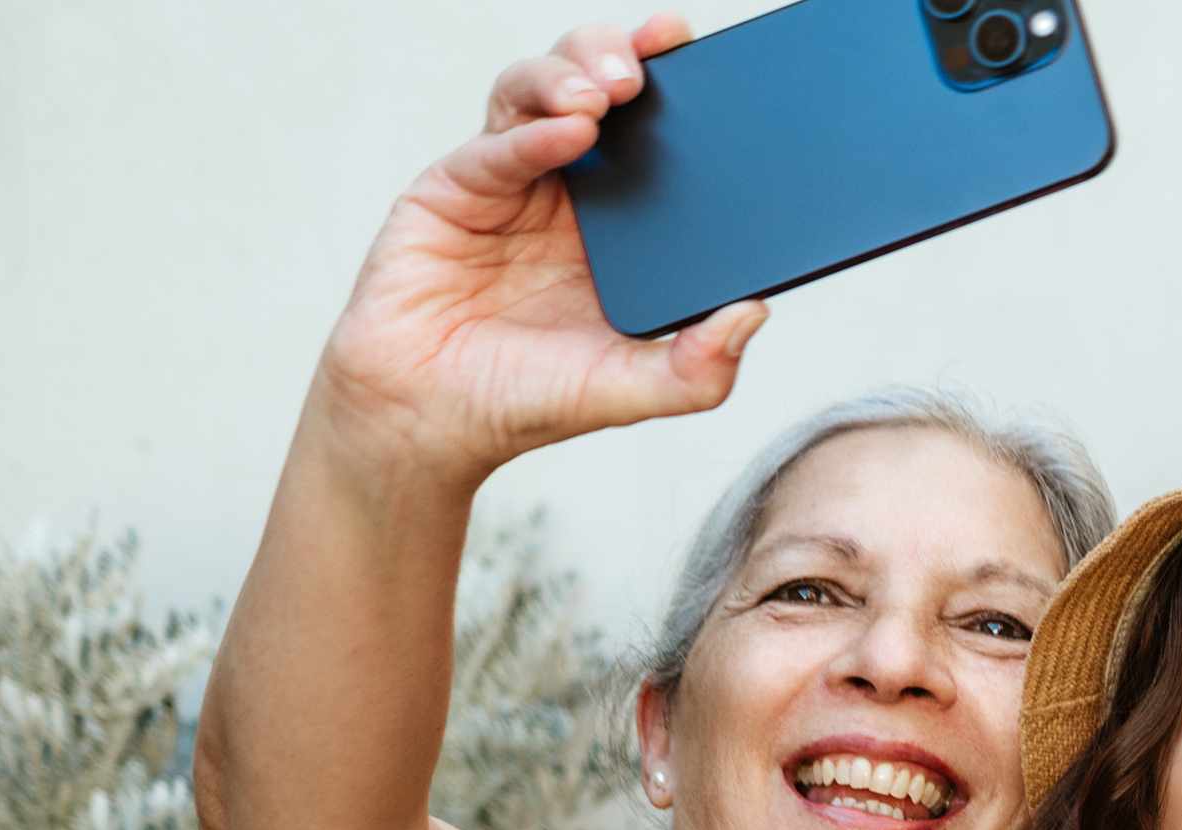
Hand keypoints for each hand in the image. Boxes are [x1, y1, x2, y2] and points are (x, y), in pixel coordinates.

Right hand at [316, 17, 767, 475]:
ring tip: (606, 93)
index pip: (655, 134)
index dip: (681, 90)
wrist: (427, 420)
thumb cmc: (524, 399)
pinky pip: (497, 145)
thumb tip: (755, 315)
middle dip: (622, 57)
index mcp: (620, 223)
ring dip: (573, 75)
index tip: (711, 59)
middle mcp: (567, 190)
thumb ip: (697, 368)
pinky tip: (568, 133)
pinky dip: (533, 134)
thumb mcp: (629, 390)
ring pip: (539, 91)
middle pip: (595, 87)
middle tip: (652, 61)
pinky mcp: (454, 187)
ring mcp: (510, 181)